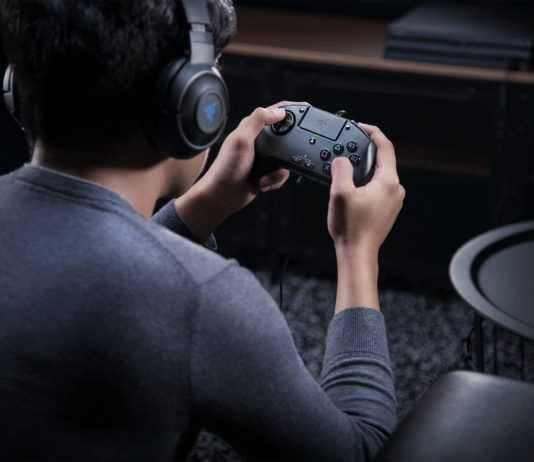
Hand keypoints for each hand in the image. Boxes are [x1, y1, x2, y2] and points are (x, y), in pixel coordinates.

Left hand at [174, 102, 296, 240]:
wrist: (222, 197)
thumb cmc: (226, 169)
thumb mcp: (241, 140)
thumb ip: (258, 121)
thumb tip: (278, 112)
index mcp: (250, 129)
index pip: (273, 112)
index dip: (289, 109)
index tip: (306, 110)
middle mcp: (257, 141)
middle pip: (285, 135)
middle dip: (290, 146)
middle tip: (292, 153)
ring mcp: (262, 158)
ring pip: (286, 158)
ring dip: (279, 170)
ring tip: (266, 175)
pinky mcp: (265, 172)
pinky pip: (281, 173)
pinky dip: (275, 180)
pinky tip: (263, 183)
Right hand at [328, 124, 404, 255]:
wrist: (357, 254)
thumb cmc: (351, 228)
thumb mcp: (340, 192)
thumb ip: (341, 169)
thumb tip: (341, 160)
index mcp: (388, 181)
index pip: (385, 147)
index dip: (372, 133)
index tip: (360, 127)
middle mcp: (395, 189)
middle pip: (381, 160)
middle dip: (363, 153)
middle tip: (346, 151)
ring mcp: (392, 201)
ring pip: (377, 175)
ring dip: (362, 170)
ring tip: (344, 174)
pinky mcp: (386, 210)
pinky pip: (376, 188)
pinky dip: (364, 183)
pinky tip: (349, 191)